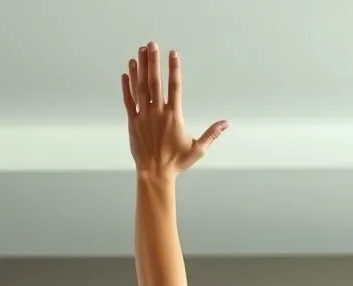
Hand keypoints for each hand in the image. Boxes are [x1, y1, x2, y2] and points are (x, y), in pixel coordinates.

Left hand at [121, 42, 227, 179]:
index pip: (174, 87)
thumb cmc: (177, 163)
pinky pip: (128, 101)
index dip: (174, 69)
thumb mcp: (198, 150)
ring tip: (140, 52)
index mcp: (173, 117)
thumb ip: (211, 134)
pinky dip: (127, 86)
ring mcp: (143, 117)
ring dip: (140, 69)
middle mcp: (157, 114)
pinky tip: (127, 72)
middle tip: (151, 44)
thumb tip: (226, 123)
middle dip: (153, 62)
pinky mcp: (133, 123)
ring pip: (140, 88)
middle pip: (154, 82)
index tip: (173, 53)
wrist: (155, 174)